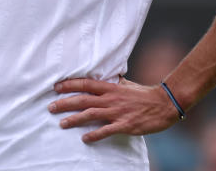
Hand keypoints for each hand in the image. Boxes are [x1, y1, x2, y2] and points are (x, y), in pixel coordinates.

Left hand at [48, 77, 179, 142]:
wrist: (165, 103)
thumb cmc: (144, 94)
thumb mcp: (126, 84)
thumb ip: (113, 82)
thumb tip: (105, 76)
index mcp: (110, 87)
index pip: (85, 83)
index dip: (69, 85)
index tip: (55, 87)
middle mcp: (111, 98)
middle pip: (83, 99)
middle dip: (64, 103)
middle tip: (50, 107)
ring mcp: (117, 112)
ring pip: (90, 114)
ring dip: (74, 119)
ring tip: (61, 123)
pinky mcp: (125, 125)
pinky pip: (106, 130)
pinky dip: (94, 134)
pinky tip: (84, 138)